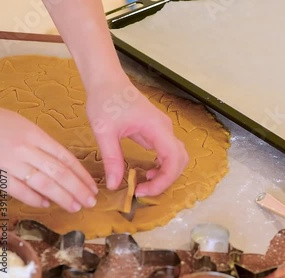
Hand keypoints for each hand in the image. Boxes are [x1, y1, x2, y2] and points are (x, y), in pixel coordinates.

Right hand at [0, 106, 97, 211]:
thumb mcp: (23, 125)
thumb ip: (42, 143)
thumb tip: (62, 164)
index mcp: (36, 135)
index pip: (66, 158)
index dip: (82, 175)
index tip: (93, 187)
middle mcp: (26, 149)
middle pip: (59, 172)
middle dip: (78, 189)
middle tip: (90, 201)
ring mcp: (9, 162)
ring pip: (43, 182)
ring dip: (62, 197)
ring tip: (75, 206)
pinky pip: (17, 189)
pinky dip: (33, 198)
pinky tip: (46, 204)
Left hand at [85, 74, 188, 196]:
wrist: (107, 80)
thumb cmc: (105, 99)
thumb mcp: (104, 131)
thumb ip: (112, 158)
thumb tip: (115, 185)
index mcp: (156, 127)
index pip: (173, 158)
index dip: (163, 180)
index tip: (142, 190)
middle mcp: (165, 129)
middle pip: (180, 160)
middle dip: (165, 180)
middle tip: (142, 190)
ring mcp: (163, 130)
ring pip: (177, 158)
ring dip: (165, 174)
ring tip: (144, 184)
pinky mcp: (157, 132)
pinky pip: (168, 153)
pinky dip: (162, 167)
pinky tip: (147, 173)